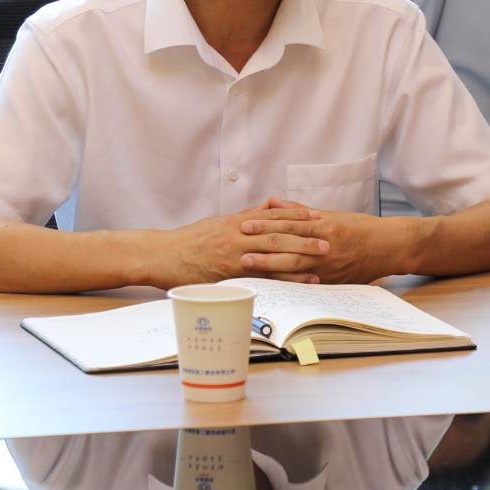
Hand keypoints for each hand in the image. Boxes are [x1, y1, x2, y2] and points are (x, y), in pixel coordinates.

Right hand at [156, 202, 330, 287]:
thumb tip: (268, 206)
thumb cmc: (189, 240)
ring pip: (272, 257)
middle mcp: (237, 238)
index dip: (295, 216)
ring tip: (320, 262)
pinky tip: (297, 283)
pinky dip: (280, 280)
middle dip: (304, 238)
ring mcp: (234, 258)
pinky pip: (260, 278)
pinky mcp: (229, 276)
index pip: (271, 216)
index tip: (316, 216)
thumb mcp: (218, 222)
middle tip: (327, 240)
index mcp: (235, 223)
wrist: (163, 256)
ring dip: (298, 260)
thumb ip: (245, 216)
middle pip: (277, 236)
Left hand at [239, 197, 416, 283]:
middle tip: (238, 246)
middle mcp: (324, 244)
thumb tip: (272, 202)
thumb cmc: (360, 228)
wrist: (389, 246)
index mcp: (323, 225)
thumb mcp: (331, 215)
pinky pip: (306, 282)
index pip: (288, 223)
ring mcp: (328, 265)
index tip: (244, 224)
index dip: (265, 224)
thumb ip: (299, 210)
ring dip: (269, 265)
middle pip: (287, 245)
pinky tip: (272, 285)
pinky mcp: (332, 281)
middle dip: (261, 246)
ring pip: (293, 265)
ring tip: (248, 264)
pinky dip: (287, 283)